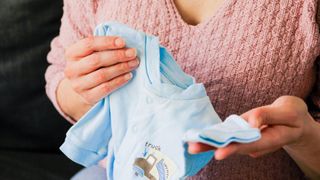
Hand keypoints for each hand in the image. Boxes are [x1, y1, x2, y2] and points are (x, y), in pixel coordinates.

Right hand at [57, 36, 138, 119]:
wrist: (84, 89)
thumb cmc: (92, 67)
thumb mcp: (92, 54)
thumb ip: (104, 48)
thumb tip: (125, 45)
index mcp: (71, 54)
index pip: (88, 44)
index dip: (107, 42)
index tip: (123, 42)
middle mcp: (72, 69)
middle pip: (96, 59)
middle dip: (118, 55)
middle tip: (133, 53)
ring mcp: (78, 85)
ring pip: (102, 74)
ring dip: (121, 68)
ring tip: (134, 63)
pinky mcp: (87, 97)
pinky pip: (106, 88)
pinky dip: (119, 81)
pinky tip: (129, 75)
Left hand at [188, 96, 315, 159]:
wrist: (292, 119)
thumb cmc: (292, 115)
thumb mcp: (288, 112)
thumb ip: (268, 116)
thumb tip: (251, 122)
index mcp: (270, 140)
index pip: (250, 146)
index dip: (234, 149)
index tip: (219, 153)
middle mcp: (256, 144)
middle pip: (234, 147)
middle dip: (213, 147)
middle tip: (193, 147)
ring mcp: (248, 139)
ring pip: (228, 142)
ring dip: (209, 143)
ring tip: (191, 144)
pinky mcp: (242, 132)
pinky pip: (228, 135)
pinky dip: (214, 136)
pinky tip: (199, 136)